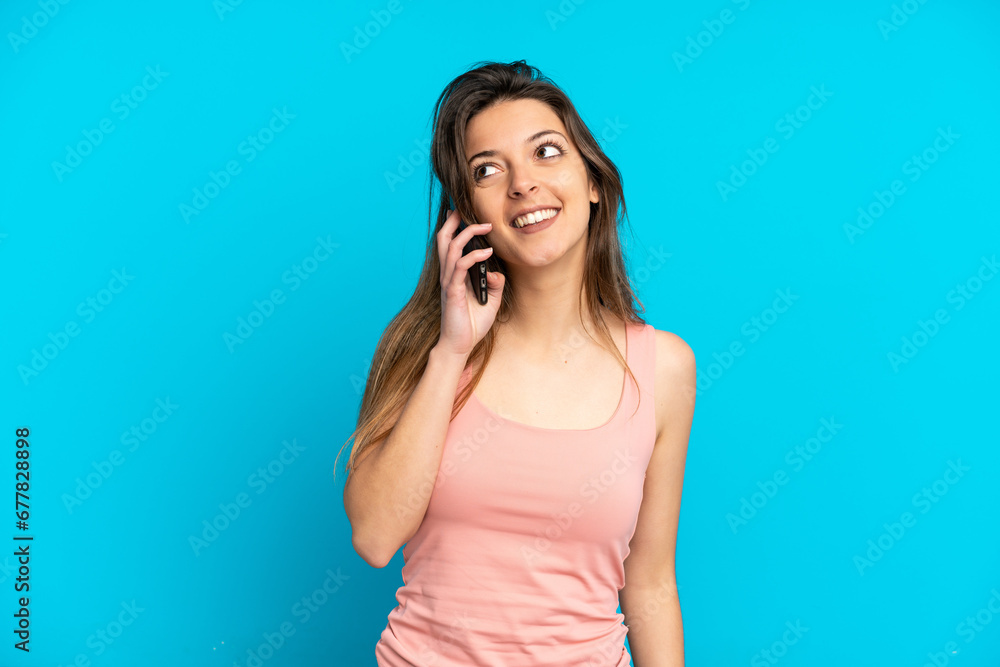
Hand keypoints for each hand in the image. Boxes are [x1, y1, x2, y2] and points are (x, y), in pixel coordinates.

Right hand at [435, 209, 504, 357]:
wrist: (459, 346)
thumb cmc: (472, 325)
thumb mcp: (491, 301)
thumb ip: (495, 285)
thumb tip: (496, 272)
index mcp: (453, 274)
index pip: (449, 244)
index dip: (454, 226)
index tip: (464, 213)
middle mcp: (448, 275)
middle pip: (443, 239)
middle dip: (453, 221)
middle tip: (465, 208)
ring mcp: (448, 282)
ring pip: (451, 248)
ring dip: (468, 234)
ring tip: (485, 226)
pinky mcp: (452, 291)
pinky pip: (460, 267)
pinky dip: (474, 257)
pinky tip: (488, 254)